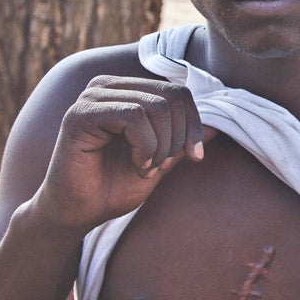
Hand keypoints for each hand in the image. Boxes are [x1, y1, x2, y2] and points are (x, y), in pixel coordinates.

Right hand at [29, 75, 212, 233]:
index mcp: (126, 91)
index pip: (177, 92)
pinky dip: (145, 145)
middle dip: (178, 137)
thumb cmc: (115, 186)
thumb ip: (183, 138)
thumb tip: (220, 123)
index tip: (194, 157)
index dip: (194, 124)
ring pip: (155, 106)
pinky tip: (136, 164)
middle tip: (162, 166)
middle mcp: (108, 86)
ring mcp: (92, 97)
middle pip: (170, 96)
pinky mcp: (80, 114)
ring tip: (146, 168)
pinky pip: (132, 116)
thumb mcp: (162, 159)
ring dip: (161, 146)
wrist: (79, 213)